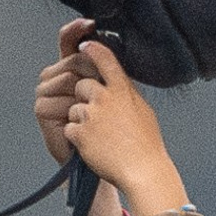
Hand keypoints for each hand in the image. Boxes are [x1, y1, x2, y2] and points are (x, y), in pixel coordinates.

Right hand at [33, 17, 97, 162]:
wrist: (101, 154)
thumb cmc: (108, 123)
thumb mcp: (111, 89)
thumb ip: (105, 64)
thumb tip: (103, 40)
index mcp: (70, 66)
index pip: (67, 40)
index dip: (76, 30)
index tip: (90, 23)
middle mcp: (54, 76)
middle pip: (73, 60)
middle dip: (92, 73)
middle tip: (104, 91)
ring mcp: (45, 91)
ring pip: (68, 79)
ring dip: (86, 95)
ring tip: (93, 111)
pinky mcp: (41, 108)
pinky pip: (60, 100)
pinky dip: (74, 111)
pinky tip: (79, 120)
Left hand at [61, 39, 176, 202]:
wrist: (142, 170)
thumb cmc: (146, 144)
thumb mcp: (142, 110)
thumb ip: (126, 93)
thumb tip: (118, 82)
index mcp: (123, 89)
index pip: (105, 59)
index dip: (92, 50)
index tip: (84, 45)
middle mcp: (105, 97)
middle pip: (81, 86)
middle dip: (84, 99)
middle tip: (99, 119)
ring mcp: (91, 114)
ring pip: (74, 109)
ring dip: (81, 121)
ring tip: (101, 138)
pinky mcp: (80, 132)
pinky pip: (69, 128)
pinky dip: (77, 138)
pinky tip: (93, 147)